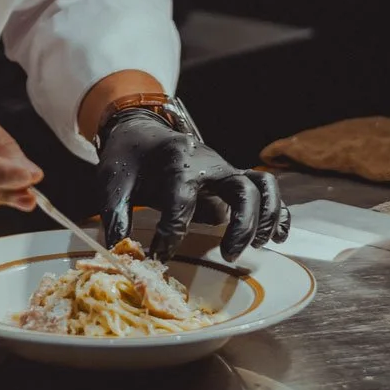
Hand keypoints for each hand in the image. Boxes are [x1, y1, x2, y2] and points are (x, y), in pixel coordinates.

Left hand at [95, 107, 288, 261]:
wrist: (141, 133)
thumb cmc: (128, 159)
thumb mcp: (113, 181)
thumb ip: (115, 214)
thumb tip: (120, 250)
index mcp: (177, 161)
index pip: (181, 200)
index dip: (170, 234)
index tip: (157, 256)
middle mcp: (209, 163)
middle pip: (242, 189)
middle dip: (242, 225)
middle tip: (227, 256)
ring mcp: (224, 169)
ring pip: (261, 187)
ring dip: (265, 218)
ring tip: (258, 246)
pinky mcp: (232, 178)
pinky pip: (266, 190)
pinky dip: (276, 213)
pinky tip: (276, 238)